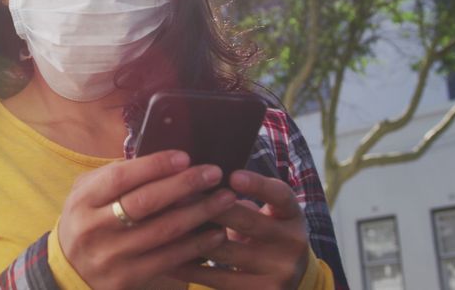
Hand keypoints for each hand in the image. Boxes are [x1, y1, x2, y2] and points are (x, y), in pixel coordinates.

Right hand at [56, 150, 236, 288]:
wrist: (70, 272)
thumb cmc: (86, 221)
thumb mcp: (86, 193)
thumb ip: (113, 176)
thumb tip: (159, 158)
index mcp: (84, 200)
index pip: (121, 176)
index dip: (155, 165)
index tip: (185, 157)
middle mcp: (95, 227)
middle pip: (146, 202)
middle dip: (184, 184)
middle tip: (213, 173)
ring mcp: (112, 255)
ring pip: (164, 231)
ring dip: (199, 213)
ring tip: (225, 199)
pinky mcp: (127, 277)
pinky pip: (169, 259)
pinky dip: (196, 245)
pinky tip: (216, 233)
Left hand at [170, 170, 310, 289]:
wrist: (288, 275)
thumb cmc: (263, 231)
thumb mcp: (267, 212)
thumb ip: (241, 197)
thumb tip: (195, 177)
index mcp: (292, 215)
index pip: (280, 195)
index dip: (257, 185)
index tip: (232, 175)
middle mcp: (292, 242)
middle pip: (246, 222)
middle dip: (208, 207)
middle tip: (175, 194)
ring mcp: (279, 271)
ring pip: (225, 251)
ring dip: (190, 236)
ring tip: (162, 223)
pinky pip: (217, 279)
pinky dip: (190, 266)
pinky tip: (167, 255)